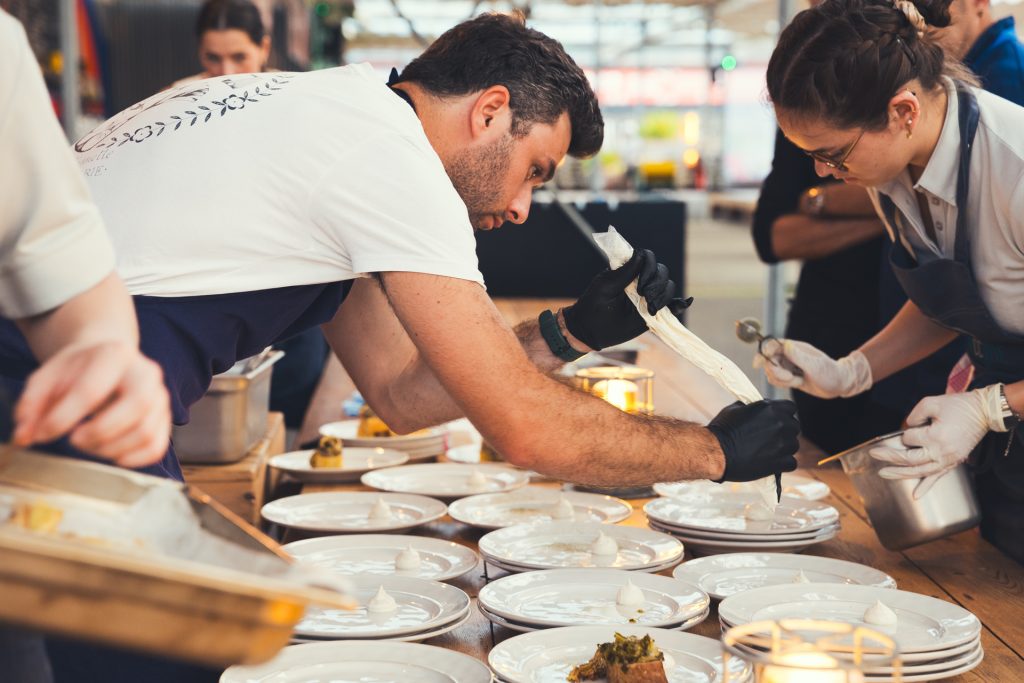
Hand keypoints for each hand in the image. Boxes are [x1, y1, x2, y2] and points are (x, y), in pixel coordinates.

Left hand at [12, 341, 170, 467]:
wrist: (109, 360)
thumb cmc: (79, 370)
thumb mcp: (49, 376)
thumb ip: (32, 403)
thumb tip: (26, 436)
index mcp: (116, 354)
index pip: (92, 391)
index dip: (63, 418)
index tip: (44, 433)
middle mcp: (147, 373)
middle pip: (135, 407)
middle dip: (99, 433)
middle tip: (74, 440)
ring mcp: (161, 396)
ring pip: (146, 432)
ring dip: (111, 449)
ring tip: (89, 445)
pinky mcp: (165, 419)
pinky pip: (157, 447)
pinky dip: (134, 460)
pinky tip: (112, 456)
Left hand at [563, 248, 691, 349]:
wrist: (590, 331)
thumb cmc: (593, 305)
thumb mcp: (606, 286)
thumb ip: (625, 271)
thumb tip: (641, 254)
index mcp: (629, 270)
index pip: (648, 258)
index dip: (649, 268)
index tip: (640, 284)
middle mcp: (641, 281)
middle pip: (662, 272)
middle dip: (657, 284)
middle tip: (644, 297)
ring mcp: (648, 296)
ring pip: (668, 287)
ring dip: (663, 296)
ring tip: (651, 309)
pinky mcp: (653, 312)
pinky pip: (672, 305)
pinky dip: (680, 304)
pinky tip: (682, 304)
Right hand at [706, 400, 799, 481]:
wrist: (716, 452)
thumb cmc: (722, 429)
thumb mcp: (735, 409)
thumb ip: (752, 408)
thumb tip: (757, 409)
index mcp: (770, 408)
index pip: (791, 407)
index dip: (784, 414)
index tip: (776, 420)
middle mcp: (780, 423)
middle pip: (794, 426)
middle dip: (785, 431)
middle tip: (770, 438)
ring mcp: (783, 443)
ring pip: (794, 445)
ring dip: (785, 448)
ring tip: (769, 452)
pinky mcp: (781, 462)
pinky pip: (792, 463)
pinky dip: (783, 464)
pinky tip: (771, 463)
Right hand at [753, 339, 872, 398]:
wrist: (839, 384)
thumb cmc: (830, 373)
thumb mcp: (815, 365)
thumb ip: (798, 356)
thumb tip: (784, 344)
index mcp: (794, 348)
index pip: (772, 345)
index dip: (763, 353)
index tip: (758, 363)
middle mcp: (789, 355)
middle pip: (768, 360)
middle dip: (776, 372)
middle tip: (791, 378)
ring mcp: (788, 365)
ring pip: (771, 372)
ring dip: (781, 379)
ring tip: (797, 381)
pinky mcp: (789, 376)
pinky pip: (776, 380)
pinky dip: (782, 384)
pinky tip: (796, 384)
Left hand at [869, 385, 1003, 497]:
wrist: (984, 413)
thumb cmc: (958, 406)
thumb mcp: (932, 402)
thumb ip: (914, 414)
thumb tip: (906, 427)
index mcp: (936, 436)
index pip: (910, 439)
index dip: (906, 433)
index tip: (910, 427)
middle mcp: (942, 452)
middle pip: (910, 459)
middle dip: (890, 457)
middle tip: (874, 454)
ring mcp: (949, 460)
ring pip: (920, 472)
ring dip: (901, 474)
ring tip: (883, 473)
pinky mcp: (954, 463)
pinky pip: (938, 477)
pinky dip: (926, 487)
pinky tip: (916, 496)